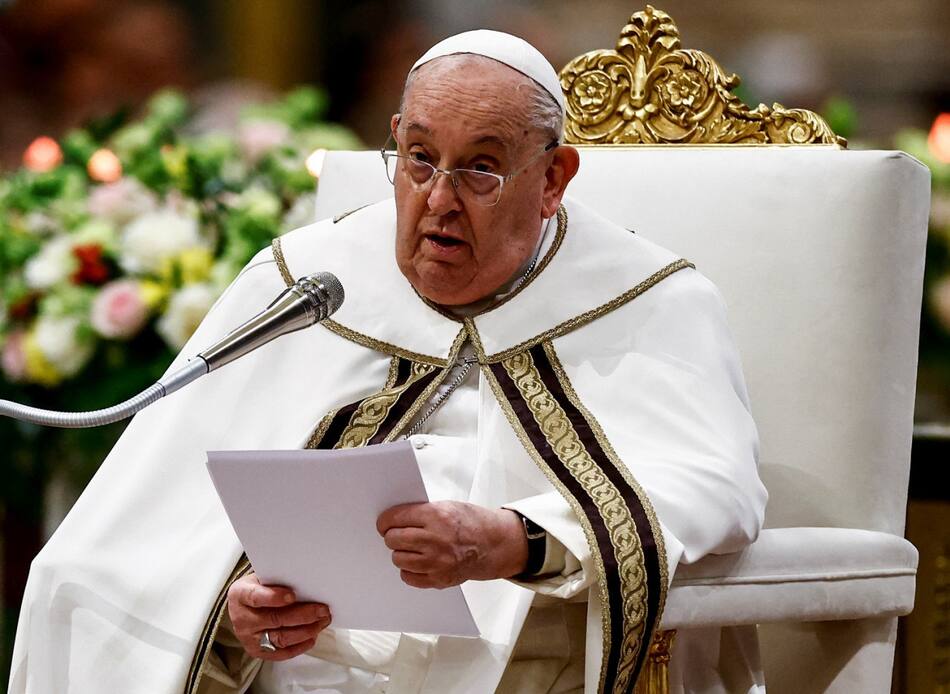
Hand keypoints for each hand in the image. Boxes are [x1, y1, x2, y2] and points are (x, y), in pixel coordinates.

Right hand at [226, 572, 330, 660]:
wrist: (243, 609)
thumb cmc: (258, 589)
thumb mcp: (262, 577)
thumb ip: (279, 579)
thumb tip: (306, 581)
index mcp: (240, 595)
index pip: (256, 597)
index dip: (274, 597)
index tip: (292, 595)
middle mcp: (242, 619)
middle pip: (274, 619)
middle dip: (303, 615)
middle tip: (322, 609)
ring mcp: (249, 638)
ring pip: (281, 638)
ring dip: (306, 630)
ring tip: (322, 621)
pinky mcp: (259, 652)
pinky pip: (282, 653)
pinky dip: (300, 645)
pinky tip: (313, 635)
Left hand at [376, 501, 528, 588]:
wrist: (493, 544)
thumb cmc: (471, 523)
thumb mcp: (447, 506)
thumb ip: (420, 513)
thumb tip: (393, 520)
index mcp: (436, 516)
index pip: (395, 518)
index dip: (386, 521)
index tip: (384, 523)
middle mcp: (435, 539)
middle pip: (394, 540)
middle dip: (392, 536)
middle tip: (397, 535)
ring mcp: (437, 562)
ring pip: (398, 559)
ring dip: (401, 553)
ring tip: (412, 548)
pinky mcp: (439, 579)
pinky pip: (408, 577)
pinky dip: (410, 570)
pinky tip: (419, 562)